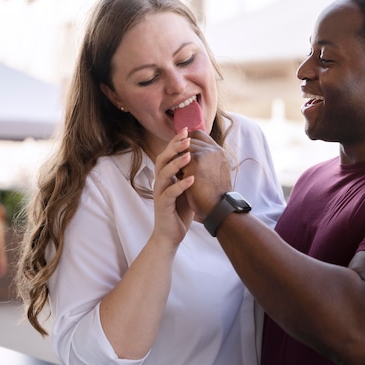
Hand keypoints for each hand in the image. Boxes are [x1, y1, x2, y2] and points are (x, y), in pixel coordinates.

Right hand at [152, 128, 195, 247]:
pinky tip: (191, 179)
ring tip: (189, 155)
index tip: (187, 129)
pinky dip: (180, 185)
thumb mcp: (188, 187)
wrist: (170, 234)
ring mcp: (159, 193)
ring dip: (176, 163)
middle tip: (186, 137)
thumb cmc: (180, 210)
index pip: (169, 154)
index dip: (176, 142)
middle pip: (162, 159)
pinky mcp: (162, 205)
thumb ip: (191, 172)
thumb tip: (205, 156)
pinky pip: (169, 193)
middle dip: (174, 147)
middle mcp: (160, 182)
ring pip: (163, 173)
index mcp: (166, 176)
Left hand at [181, 130, 232, 220]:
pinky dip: (177, 168)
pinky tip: (179, 178)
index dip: (188, 140)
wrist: (218, 208)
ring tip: (179, 172)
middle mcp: (214, 149)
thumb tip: (191, 155)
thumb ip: (207, 161)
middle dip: (180, 150)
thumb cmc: (215, 196)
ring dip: (178, 159)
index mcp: (219, 152)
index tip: (181, 150)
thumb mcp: (216, 173)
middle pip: (189, 139)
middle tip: (176, 163)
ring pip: (182, 148)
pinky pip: (178, 159)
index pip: (199, 135)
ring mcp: (205, 153)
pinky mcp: (195, 161)